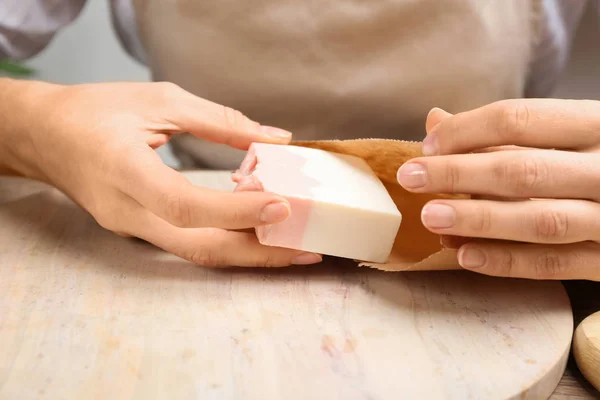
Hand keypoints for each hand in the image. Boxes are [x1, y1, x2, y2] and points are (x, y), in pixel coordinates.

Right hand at [0, 79, 321, 266]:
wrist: (44, 137)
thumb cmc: (96, 110)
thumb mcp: (159, 100)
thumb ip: (219, 121)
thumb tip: (276, 138)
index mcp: (124, 170)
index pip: (184, 205)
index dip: (235, 211)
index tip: (281, 205)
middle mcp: (126, 212)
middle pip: (198, 247)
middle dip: (256, 253)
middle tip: (306, 251)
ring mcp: (130, 228)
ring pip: (196, 253)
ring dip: (247, 254)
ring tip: (293, 249)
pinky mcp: (138, 231)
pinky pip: (188, 243)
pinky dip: (226, 241)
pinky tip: (256, 233)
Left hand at [396, 99, 599, 280]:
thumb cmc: (598, 161)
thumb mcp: (569, 134)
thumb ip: (507, 131)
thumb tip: (437, 121)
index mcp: (598, 125)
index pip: (521, 119)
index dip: (467, 132)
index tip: (428, 145)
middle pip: (523, 169)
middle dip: (459, 174)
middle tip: (411, 177)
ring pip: (540, 219)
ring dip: (478, 220)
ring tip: (430, 218)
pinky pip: (555, 264)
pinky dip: (507, 262)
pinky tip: (464, 256)